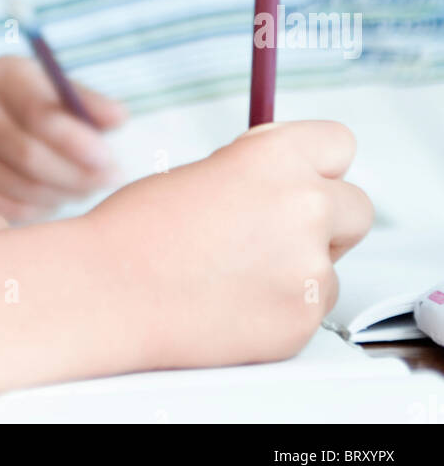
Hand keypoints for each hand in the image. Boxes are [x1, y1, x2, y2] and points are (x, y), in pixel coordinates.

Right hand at [0, 56, 126, 221]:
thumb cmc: (22, 109)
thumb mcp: (49, 90)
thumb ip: (85, 102)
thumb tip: (119, 118)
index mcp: (0, 74)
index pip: (41, 114)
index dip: (78, 141)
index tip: (109, 160)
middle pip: (32, 156)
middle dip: (79, 173)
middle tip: (109, 178)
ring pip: (27, 188)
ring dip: (64, 191)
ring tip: (79, 183)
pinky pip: (12, 209)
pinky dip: (41, 206)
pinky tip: (47, 192)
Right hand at [85, 120, 373, 369]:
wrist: (109, 290)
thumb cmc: (139, 229)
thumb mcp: (207, 171)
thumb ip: (260, 170)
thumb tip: (290, 176)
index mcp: (276, 157)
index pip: (340, 143)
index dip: (318, 161)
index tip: (301, 174)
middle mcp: (303, 207)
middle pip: (356, 207)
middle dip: (326, 216)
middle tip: (275, 228)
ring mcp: (307, 269)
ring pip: (331, 263)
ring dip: (299, 265)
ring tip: (234, 270)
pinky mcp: (300, 321)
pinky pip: (310, 307)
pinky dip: (280, 305)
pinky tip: (231, 300)